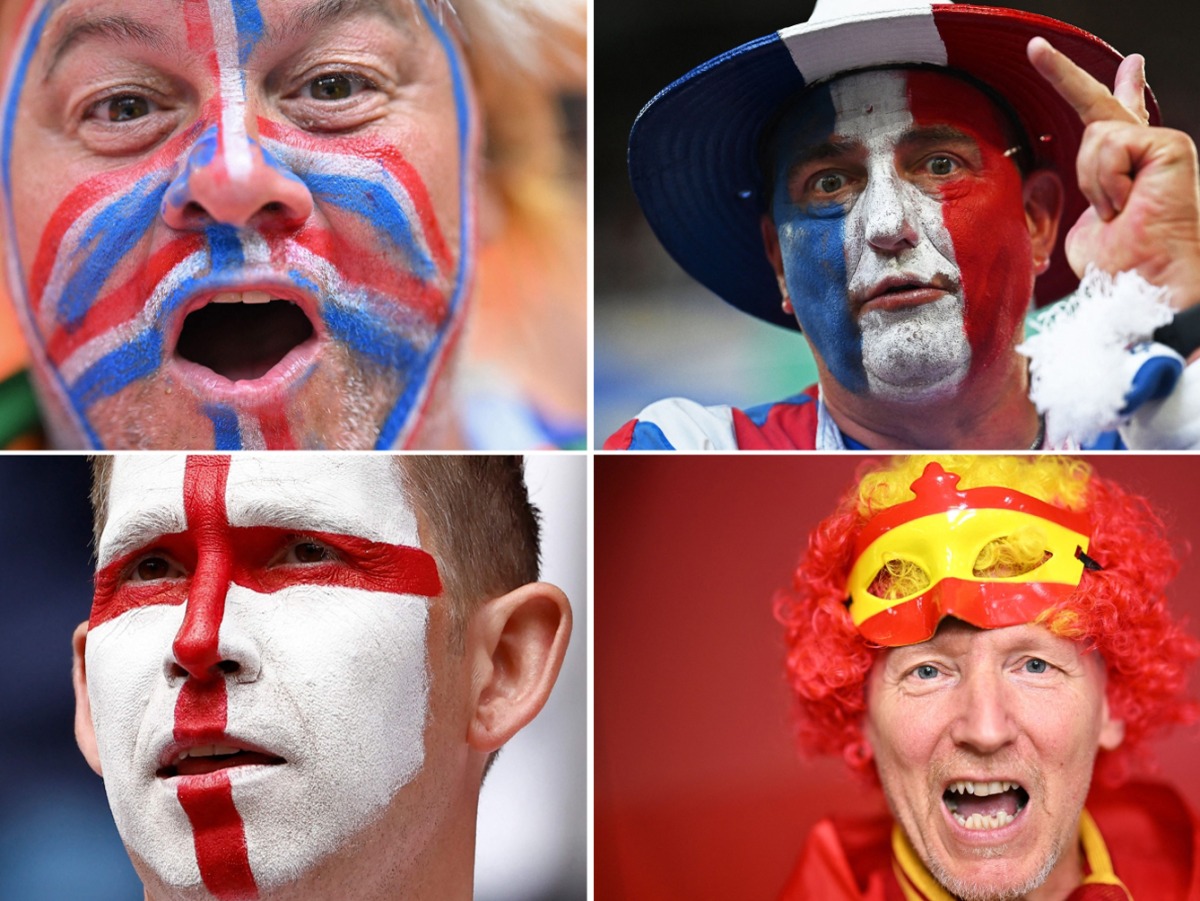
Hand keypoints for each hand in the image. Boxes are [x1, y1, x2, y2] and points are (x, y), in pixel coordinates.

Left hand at [1028, 36, 1199, 308]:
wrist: (1144, 285)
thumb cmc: (1120, 267)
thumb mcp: (1089, 226)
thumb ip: (1090, 194)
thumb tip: (1098, 203)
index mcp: (1130, 170)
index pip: (1125, 121)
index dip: (1124, 91)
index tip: (1132, 64)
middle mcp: (1149, 151)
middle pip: (1100, 106)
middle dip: (1061, 75)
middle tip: (1034, 48)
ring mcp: (1161, 145)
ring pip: (1094, 137)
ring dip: (1094, 182)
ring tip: (1117, 211)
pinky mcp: (1169, 145)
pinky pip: (1110, 146)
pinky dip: (1108, 180)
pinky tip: (1128, 202)